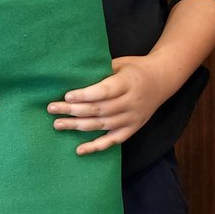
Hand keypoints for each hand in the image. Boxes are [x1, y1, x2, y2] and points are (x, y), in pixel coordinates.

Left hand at [47, 56, 170, 154]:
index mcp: (128, 83)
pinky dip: (96, 147)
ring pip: (102, 125)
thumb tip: (72, 77)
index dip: (85, 95)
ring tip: (58, 124)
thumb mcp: (120, 63)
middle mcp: (131, 102)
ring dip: (78, 126)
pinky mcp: (133, 129)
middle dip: (73, 110)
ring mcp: (132, 118)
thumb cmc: (135, 69)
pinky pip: (112, 141)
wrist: (162, 79)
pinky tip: (79, 150)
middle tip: (52, 109)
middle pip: (99, 109)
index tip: (66, 96)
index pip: (104, 92)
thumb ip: (101, 72)